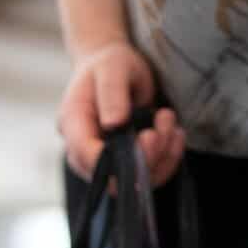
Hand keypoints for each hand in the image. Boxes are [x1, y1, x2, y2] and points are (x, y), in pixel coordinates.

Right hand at [58, 41, 183, 184]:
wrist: (114, 70)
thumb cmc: (108, 65)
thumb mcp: (112, 67)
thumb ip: (112, 93)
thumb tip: (113, 123)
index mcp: (73, 125)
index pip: (87, 157)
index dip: (117, 159)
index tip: (148, 136)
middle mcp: (82, 151)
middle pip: (111, 177)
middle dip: (147, 155)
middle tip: (165, 121)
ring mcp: (102, 162)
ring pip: (133, 182)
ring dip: (163, 155)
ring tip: (169, 119)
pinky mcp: (121, 166)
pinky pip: (146, 176)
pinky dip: (168, 158)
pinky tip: (174, 133)